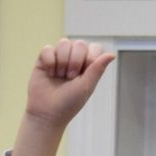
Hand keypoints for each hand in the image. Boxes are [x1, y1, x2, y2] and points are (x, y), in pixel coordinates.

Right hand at [12, 39, 115, 155]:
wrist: (47, 112)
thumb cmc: (69, 102)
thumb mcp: (86, 86)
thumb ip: (97, 69)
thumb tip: (112, 54)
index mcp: (88, 64)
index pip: (94, 47)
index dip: (90, 57)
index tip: (84, 74)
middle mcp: (74, 58)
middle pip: (79, 43)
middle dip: (75, 61)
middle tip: (70, 78)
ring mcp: (59, 57)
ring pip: (63, 43)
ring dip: (62, 61)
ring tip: (59, 76)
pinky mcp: (44, 59)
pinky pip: (47, 49)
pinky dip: (49, 62)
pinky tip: (49, 73)